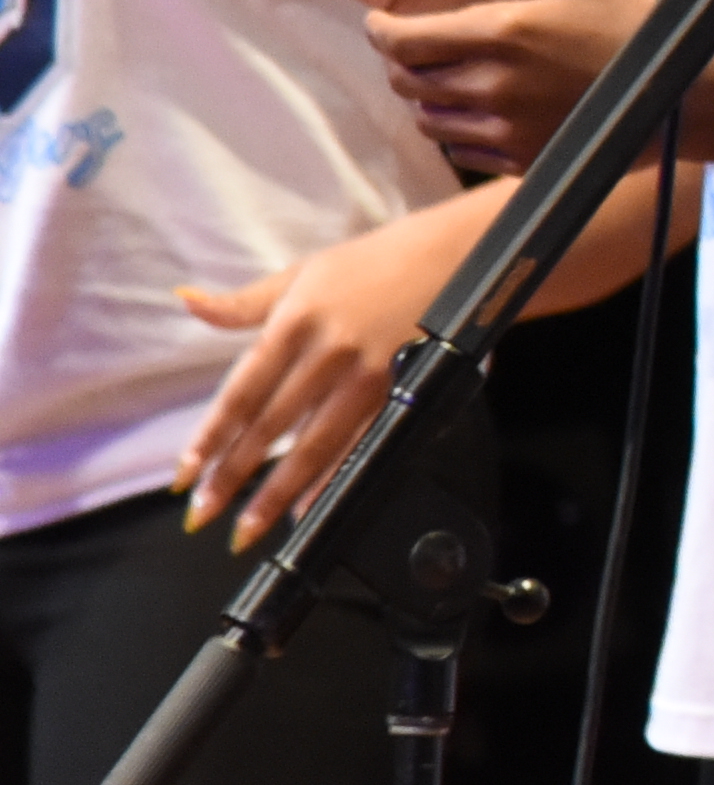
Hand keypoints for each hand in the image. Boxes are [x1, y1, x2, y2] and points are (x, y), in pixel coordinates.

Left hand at [170, 195, 495, 547]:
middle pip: (270, 427)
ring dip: (276, 493)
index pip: (241, 392)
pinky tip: (310, 508)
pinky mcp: (402, 390)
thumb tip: (188, 299)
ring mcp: (368, 376)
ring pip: (313, 445)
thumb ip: (244, 302)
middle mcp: (328, 353)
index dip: (210, 437)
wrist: (458, 256)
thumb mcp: (303, 273)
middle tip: (201, 515)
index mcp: (296, 322)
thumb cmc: (376, 262)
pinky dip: (333, 480)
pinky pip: (361, 444)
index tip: (185, 473)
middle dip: (232, 476)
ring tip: (246, 528)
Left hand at [367, 0, 653, 171]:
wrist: (686, 92)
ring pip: (429, 119)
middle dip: (401, 61)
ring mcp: (507, 129)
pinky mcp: (522, 161)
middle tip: (420, 45)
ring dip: (426, 96)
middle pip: (408, 81)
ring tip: (452, 76)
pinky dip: (456, 128)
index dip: (379, 32)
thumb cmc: (626, 23)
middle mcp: (495, 86)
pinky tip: (484, 107)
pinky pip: (460, 149)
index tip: (382, 23)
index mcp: (500, 33)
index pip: (401, 41)